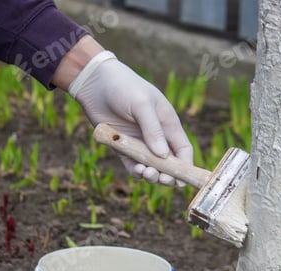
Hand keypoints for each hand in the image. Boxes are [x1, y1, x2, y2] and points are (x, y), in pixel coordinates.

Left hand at [68, 51, 192, 185]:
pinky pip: (132, 165)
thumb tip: (163, 156)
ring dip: (151, 174)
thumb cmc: (123, 87)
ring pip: (151, 167)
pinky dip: (135, 171)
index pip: (183, 150)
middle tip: (161, 178)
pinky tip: (136, 170)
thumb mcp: (141, 105)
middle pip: (169, 163)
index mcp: (168, 124)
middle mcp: (156, 136)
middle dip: (168, 174)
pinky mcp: (122, 147)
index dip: (186, 166)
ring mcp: (139, 142)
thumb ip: (153, 130)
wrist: (94, 81)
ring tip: (146, 172)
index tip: (182, 179)